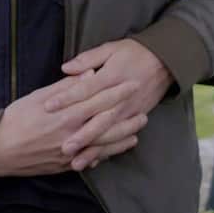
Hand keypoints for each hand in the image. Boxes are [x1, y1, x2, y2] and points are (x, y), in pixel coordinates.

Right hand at [0, 74, 147, 177]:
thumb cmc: (15, 118)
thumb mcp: (39, 96)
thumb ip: (68, 87)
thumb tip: (90, 75)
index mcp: (66, 113)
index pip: (99, 100)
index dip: (118, 92)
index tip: (133, 85)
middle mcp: (72, 134)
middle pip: (107, 125)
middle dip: (127, 118)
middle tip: (144, 112)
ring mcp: (70, 152)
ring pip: (103, 145)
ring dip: (122, 139)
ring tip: (136, 132)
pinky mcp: (64, 166)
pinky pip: (90, 159)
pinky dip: (104, 154)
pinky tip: (115, 150)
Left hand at [43, 38, 172, 169]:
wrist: (165, 61)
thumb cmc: (134, 53)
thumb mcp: (111, 49)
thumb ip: (88, 59)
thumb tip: (65, 68)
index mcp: (111, 77)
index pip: (85, 89)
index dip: (66, 98)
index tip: (48, 107)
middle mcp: (121, 97)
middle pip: (99, 118)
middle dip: (82, 135)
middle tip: (63, 148)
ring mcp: (129, 110)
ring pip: (109, 133)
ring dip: (93, 149)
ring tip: (76, 163)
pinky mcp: (135, 117)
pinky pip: (120, 137)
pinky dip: (107, 151)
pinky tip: (93, 161)